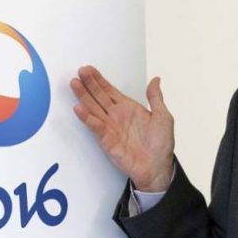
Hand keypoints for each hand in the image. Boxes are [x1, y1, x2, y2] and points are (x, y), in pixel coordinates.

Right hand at [70, 66, 174, 192]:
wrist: (158, 167)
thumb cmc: (161, 144)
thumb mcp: (163, 117)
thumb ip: (155, 98)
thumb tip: (155, 80)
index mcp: (128, 108)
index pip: (110, 91)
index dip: (99, 80)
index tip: (89, 69)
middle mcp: (116, 116)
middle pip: (99, 96)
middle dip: (89, 84)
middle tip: (80, 72)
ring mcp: (110, 127)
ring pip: (93, 108)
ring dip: (84, 97)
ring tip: (74, 84)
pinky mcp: (106, 140)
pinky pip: (95, 126)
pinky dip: (87, 118)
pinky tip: (78, 108)